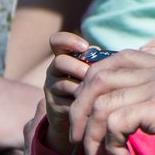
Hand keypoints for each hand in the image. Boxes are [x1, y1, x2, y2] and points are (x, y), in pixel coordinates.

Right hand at [43, 31, 92, 154]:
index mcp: (65, 56)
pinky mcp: (54, 106)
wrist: (82, 114)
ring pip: (64, 84)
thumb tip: (102, 53)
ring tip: (97, 92)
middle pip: (60, 62)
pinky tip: (95, 105)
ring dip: (83, 88)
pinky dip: (83, 103)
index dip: (68, 40)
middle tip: (90, 74)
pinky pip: (68, 102)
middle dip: (78, 67)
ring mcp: (52, 88)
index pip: (57, 41)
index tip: (85, 47)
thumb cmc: (95, 85)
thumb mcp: (98, 70)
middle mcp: (54, 70)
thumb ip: (99, 60)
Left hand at [67, 49, 154, 154]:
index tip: (88, 113)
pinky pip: (112, 122)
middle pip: (99, 75)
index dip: (94, 84)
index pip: (117, 59)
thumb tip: (127, 108)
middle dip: (80, 108)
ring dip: (91, 136)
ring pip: (101, 103)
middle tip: (78, 137)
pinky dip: (108, 145)